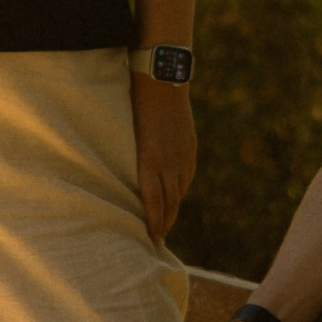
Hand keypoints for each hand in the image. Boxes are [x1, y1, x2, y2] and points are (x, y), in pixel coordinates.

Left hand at [131, 69, 196, 246]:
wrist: (163, 82)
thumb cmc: (136, 106)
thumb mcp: (131, 137)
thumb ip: (137, 162)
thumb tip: (134, 184)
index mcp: (150, 162)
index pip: (154, 202)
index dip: (154, 223)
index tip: (153, 239)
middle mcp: (169, 163)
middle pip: (170, 202)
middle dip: (164, 222)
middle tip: (157, 240)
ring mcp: (182, 156)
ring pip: (179, 191)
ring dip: (172, 209)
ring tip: (165, 223)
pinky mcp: (189, 148)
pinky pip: (186, 176)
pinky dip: (180, 189)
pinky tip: (175, 196)